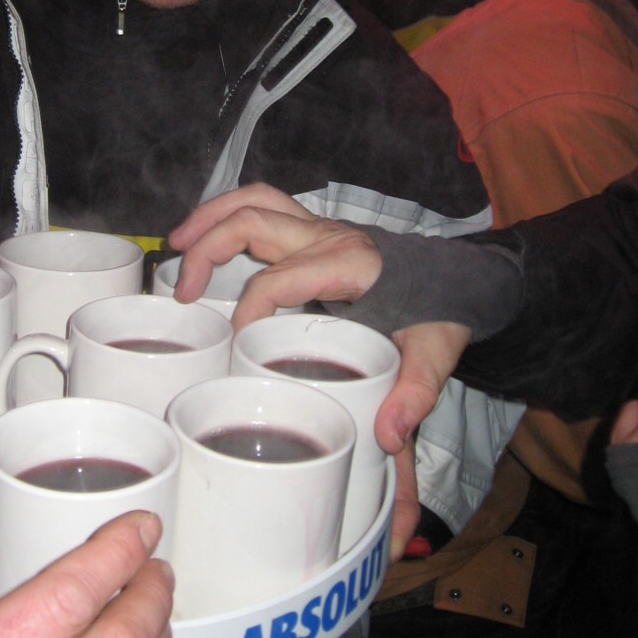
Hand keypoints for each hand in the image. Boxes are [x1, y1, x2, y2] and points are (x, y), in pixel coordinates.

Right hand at [170, 187, 472, 560]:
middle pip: (253, 222)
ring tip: (175, 244)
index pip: (278, 279)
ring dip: (210, 217)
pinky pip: (263, 205)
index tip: (231, 342)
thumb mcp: (435, 355)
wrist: (462, 279)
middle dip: (208, 250)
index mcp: (351, 264)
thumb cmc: (442, 315)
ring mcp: (320, 227)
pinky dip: (226, 213)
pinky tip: (203, 236)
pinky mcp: (315, 228)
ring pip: (255, 201)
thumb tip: (386, 436)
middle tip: (182, 292)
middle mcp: (330, 236)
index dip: (246, 308)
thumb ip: (415, 394)